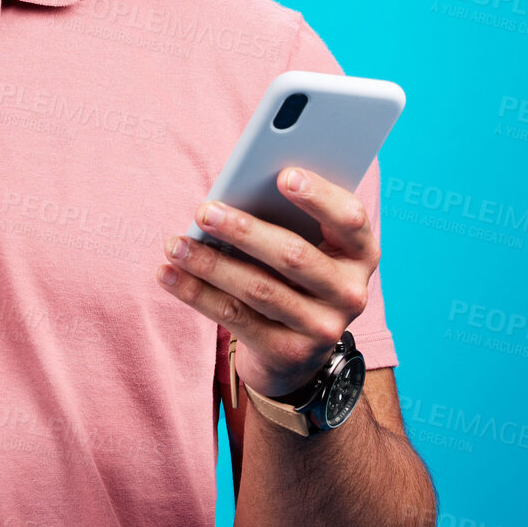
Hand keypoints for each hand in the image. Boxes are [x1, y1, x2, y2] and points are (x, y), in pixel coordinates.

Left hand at [156, 166, 375, 398]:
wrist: (295, 351)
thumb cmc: (293, 274)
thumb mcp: (305, 244)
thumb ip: (285, 217)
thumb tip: (234, 190)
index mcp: (359, 253)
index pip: (351, 219)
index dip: (319, 197)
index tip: (284, 175)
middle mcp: (350, 292)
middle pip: (294, 255)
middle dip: (244, 230)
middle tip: (204, 211)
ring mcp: (322, 327)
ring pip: (259, 288)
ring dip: (210, 264)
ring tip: (175, 244)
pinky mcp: (287, 352)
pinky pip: (235, 318)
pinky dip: (196, 293)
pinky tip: (168, 274)